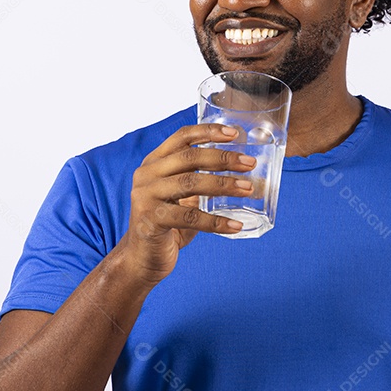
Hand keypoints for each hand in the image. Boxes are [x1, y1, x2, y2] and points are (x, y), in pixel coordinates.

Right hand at [120, 123, 255, 285]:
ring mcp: (146, 196)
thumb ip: (200, 180)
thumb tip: (243, 173)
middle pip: (189, 157)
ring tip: (248, 189)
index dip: (208, 131)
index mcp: (154, 162)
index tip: (235, 133)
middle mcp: (147, 174)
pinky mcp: (150, 220)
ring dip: (224, 185)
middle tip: (250, 164)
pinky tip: (235, 226)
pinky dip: (216, 222)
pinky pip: (189, 217)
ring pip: (190, 183)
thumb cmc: (168, 224)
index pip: (182, 137)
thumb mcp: (182, 196)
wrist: (141, 259)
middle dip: (223, 158)